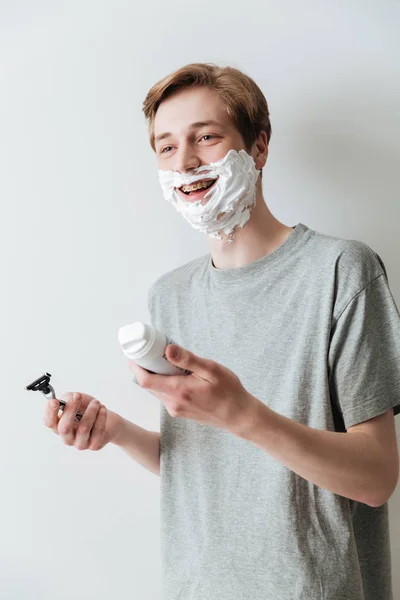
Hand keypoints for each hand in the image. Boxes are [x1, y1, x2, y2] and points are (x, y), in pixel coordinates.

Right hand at [43, 392, 121, 450]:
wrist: (109, 422)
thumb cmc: (88, 411)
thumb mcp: (77, 400)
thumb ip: (69, 398)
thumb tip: (68, 398)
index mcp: (59, 426)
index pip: (49, 422)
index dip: (50, 412)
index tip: (54, 401)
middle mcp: (67, 437)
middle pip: (64, 428)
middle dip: (70, 409)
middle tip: (77, 396)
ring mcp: (80, 443)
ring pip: (83, 428)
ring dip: (90, 411)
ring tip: (96, 402)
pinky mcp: (94, 445)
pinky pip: (97, 431)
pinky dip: (101, 417)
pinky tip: (102, 408)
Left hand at [129, 344, 259, 435]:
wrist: (238, 416)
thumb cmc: (228, 391)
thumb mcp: (211, 370)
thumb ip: (187, 360)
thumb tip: (167, 349)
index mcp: (179, 391)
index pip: (145, 381)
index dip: (136, 367)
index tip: (135, 354)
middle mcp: (173, 403)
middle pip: (149, 385)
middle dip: (146, 368)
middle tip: (152, 352)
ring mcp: (176, 409)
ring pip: (157, 391)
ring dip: (156, 376)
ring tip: (168, 362)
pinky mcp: (180, 412)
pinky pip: (165, 396)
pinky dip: (166, 384)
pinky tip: (179, 375)